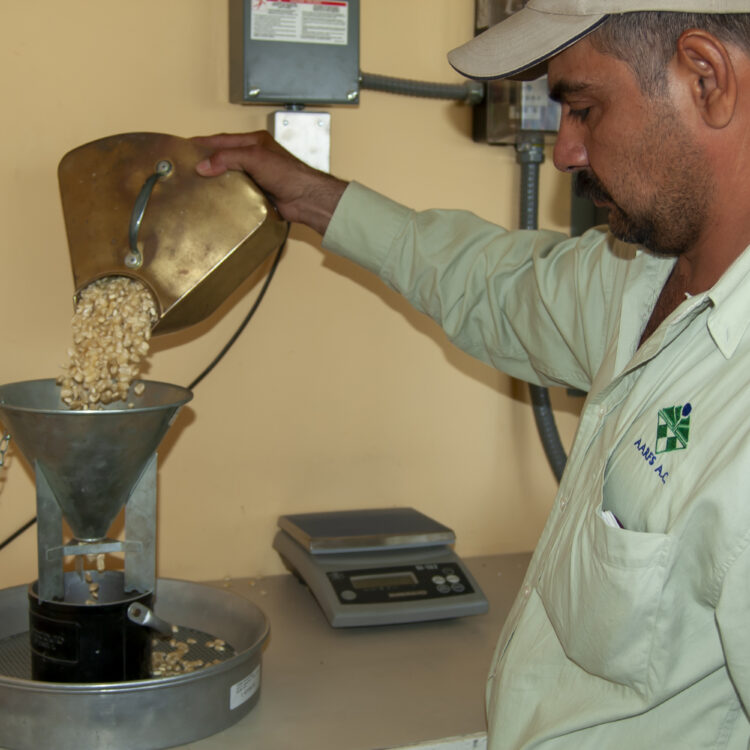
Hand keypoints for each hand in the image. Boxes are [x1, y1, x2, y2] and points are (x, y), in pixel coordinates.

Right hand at [193, 131, 347, 235]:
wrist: (306, 199)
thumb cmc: (290, 174)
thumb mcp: (255, 158)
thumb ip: (228, 158)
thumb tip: (203, 165)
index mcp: (255, 142)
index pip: (223, 140)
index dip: (204, 143)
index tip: (186, 147)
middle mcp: (256, 158)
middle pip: (225, 158)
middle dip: (207, 162)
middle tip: (188, 167)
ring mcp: (257, 176)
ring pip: (230, 176)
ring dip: (216, 180)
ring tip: (197, 184)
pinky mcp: (259, 194)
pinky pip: (237, 192)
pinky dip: (226, 195)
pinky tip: (216, 198)